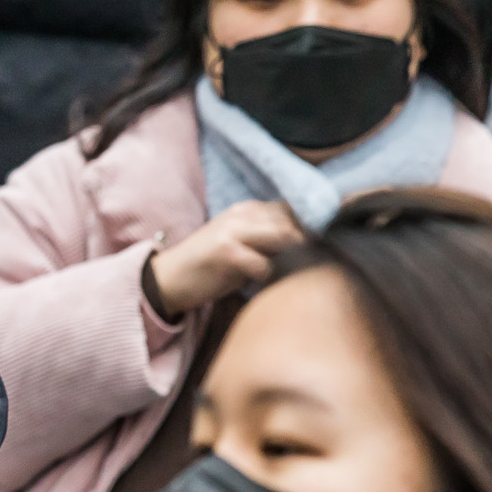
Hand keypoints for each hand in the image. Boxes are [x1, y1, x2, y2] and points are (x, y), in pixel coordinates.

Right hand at [148, 200, 302, 318]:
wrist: (169, 278)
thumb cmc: (214, 266)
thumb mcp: (246, 245)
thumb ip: (273, 240)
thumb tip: (313, 243)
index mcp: (250, 209)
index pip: (294, 211)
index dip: (312, 228)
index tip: (321, 245)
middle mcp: (243, 214)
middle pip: (295, 223)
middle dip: (306, 244)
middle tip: (304, 264)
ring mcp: (234, 230)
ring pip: (284, 238)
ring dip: (289, 259)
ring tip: (277, 272)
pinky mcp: (226, 251)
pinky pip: (265, 265)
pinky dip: (266, 277)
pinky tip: (253, 283)